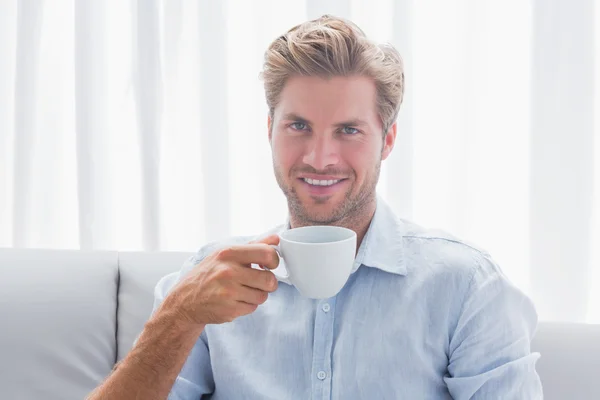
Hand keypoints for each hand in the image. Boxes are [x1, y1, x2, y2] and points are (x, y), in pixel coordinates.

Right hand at [161, 235, 280, 326]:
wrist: (185, 300)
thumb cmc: (209, 273)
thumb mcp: (226, 253)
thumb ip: (253, 245)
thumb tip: (276, 238)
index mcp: (229, 253)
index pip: (267, 254)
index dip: (274, 260)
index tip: (269, 264)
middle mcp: (228, 272)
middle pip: (269, 280)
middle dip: (268, 283)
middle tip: (259, 281)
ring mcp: (228, 292)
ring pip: (263, 296)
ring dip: (257, 295)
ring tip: (243, 291)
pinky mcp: (229, 310)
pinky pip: (252, 308)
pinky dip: (247, 305)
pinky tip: (235, 300)